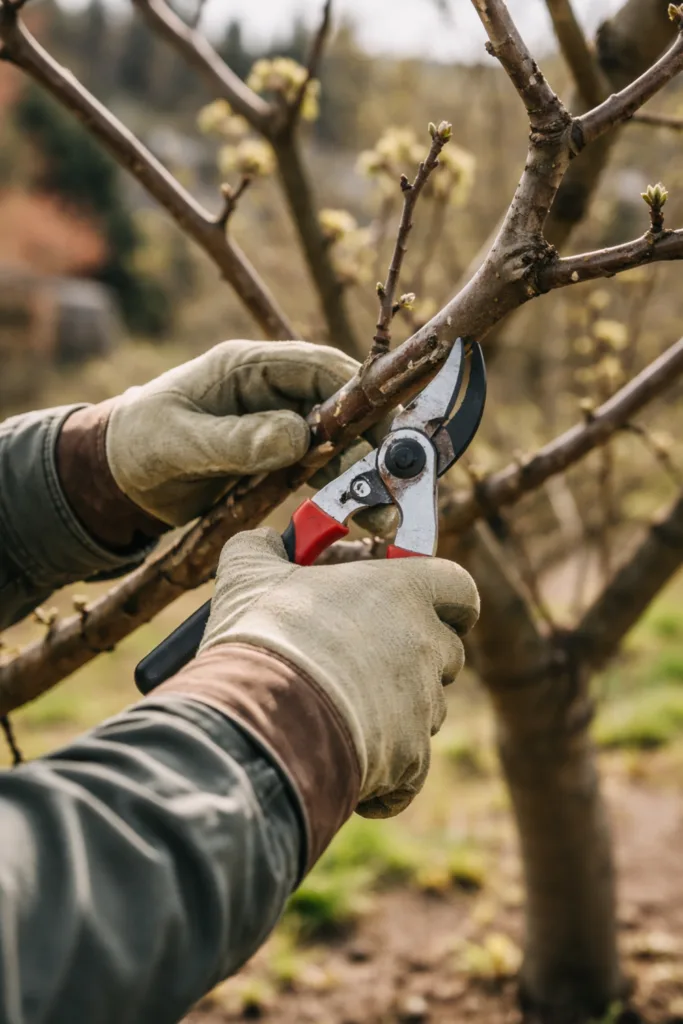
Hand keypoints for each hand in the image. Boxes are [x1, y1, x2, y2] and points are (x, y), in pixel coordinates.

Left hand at [105, 340, 364, 526]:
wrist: (116, 478)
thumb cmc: (138, 445)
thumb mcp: (179, 443)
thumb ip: (236, 440)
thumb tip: (298, 437)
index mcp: (246, 366)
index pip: (318, 366)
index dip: (359, 393)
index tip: (387, 428)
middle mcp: (269, 389)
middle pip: (339, 405)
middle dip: (371, 440)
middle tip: (398, 480)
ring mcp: (275, 422)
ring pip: (335, 440)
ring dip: (362, 472)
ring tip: (385, 511)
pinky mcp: (275, 456)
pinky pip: (319, 466)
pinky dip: (341, 488)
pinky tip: (360, 513)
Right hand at [199, 528, 479, 816]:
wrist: (264, 718)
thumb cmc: (267, 635)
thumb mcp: (250, 574)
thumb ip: (261, 548)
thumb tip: (261, 539)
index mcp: (405, 592)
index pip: (460, 590)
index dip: (446, 599)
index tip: (420, 606)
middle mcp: (427, 646)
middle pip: (447, 653)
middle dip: (415, 658)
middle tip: (363, 660)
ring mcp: (424, 705)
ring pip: (427, 709)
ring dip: (395, 712)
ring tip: (337, 713)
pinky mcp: (411, 760)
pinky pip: (408, 771)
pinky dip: (385, 775)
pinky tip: (342, 764)